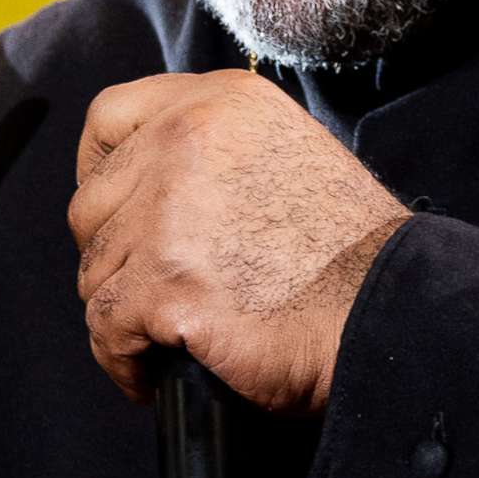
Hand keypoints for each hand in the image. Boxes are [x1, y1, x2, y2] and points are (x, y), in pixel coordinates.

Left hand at [69, 71, 410, 413]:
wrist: (388, 311)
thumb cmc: (350, 251)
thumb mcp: (286, 152)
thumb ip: (215, 150)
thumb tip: (147, 186)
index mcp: (219, 101)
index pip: (110, 116)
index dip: (99, 169)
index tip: (118, 212)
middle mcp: (186, 140)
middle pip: (91, 203)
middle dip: (115, 254)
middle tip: (157, 291)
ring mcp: (168, 211)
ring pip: (94, 271)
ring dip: (124, 311)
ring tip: (166, 338)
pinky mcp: (163, 282)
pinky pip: (106, 329)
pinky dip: (123, 362)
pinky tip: (154, 376)